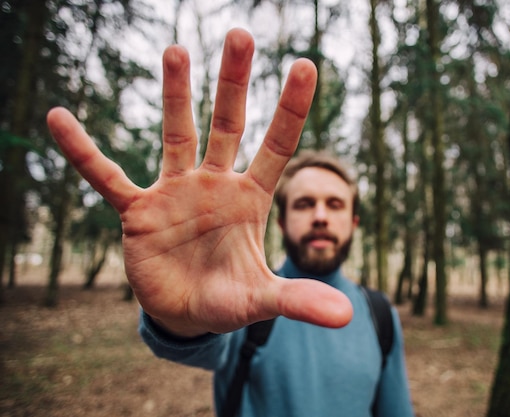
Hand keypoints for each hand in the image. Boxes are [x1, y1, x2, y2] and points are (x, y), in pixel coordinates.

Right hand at [46, 28, 352, 336]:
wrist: (187, 313)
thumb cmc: (229, 299)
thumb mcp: (263, 299)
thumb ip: (298, 300)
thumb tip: (344, 317)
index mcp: (250, 199)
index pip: (277, 146)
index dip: (291, 108)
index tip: (306, 64)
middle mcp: (215, 185)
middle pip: (227, 124)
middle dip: (233, 83)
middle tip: (240, 34)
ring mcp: (176, 193)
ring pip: (177, 135)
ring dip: (176, 95)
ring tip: (176, 50)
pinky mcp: (139, 211)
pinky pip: (107, 176)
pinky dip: (85, 152)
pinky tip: (59, 119)